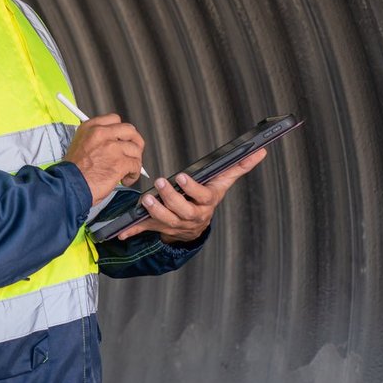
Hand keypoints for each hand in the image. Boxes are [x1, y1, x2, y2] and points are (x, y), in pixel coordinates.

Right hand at [63, 113, 144, 203]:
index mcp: (90, 127)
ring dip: (134, 162)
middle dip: (134, 143)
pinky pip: (136, 165)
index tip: (122, 140)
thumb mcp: (79, 145)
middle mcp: (101, 134)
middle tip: (132, 153)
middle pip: (130, 130)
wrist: (69, 186)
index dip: (121, 132)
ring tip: (126, 171)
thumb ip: (97, 139)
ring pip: (136, 150)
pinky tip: (125, 179)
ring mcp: (112, 147)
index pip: (115, 119)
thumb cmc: (73, 171)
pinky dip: (133, 174)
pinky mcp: (119, 162)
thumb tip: (114, 142)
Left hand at [117, 147, 267, 242]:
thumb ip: (239, 167)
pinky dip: (132, 231)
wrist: (194, 228)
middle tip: (160, 184)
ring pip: (165, 221)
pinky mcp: (158, 228)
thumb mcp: (222, 183)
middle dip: (171, 198)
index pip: (202, 197)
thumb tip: (262, 150)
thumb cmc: (206, 198)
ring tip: (145, 198)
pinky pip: (144, 230)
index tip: (182, 177)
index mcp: (206, 203)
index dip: (192, 189)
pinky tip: (120, 232)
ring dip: (155, 211)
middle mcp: (192, 216)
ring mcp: (175, 224)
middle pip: (182, 211)